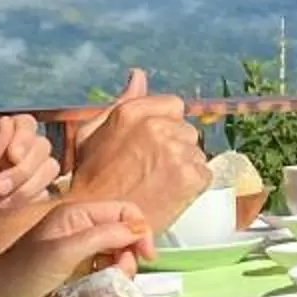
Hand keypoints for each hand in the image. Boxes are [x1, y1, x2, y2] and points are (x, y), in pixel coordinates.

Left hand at [0, 114, 55, 223]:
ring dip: (28, 186)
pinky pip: (48, 191)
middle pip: (42, 146)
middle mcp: (14, 152)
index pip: (26, 124)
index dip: (25, 138)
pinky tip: (8, 207)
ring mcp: (26, 175)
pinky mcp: (32, 196)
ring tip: (0, 199)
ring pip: (50, 168)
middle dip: (23, 170)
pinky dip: (31, 200)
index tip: (12, 157)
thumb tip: (7, 122)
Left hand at [0, 197, 152, 296]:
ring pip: (115, 252)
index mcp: (76, 214)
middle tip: (122, 275)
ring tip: (112, 285)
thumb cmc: (23, 273)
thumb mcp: (65, 251)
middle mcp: (78, 227)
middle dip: (131, 253)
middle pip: (123, 232)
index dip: (141, 231)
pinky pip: (102, 268)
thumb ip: (103, 236)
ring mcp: (75, 248)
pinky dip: (109, 278)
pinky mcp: (72, 268)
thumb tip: (138, 230)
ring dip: (121, 268)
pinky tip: (102, 290)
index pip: (125, 211)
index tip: (146, 257)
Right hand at [66, 68, 210, 221]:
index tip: (155, 145)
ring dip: (185, 167)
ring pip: (196, 153)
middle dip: (176, 147)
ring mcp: (176, 151)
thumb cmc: (91, 179)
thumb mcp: (93, 133)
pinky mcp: (191, 176)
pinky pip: (204, 174)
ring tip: (160, 184)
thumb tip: (138, 75)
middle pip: (187, 130)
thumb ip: (121, 101)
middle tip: (155, 170)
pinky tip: (171, 194)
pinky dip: (193, 186)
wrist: (97, 220)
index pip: (174, 105)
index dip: (167, 125)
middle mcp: (157, 127)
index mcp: (133, 112)